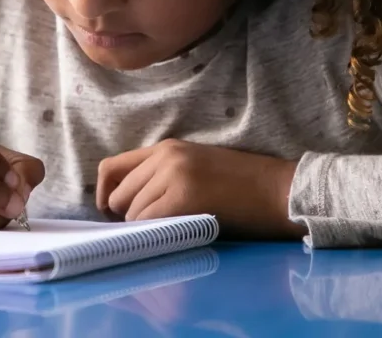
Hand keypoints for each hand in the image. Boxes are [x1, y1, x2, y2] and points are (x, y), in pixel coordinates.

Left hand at [96, 139, 304, 238]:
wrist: (276, 189)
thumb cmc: (241, 184)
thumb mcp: (194, 167)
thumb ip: (161, 176)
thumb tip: (124, 204)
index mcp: (167, 147)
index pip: (112, 167)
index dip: (104, 193)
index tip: (110, 212)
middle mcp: (165, 157)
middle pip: (118, 195)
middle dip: (126, 217)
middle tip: (149, 229)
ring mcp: (173, 176)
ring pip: (131, 213)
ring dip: (144, 229)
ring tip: (172, 230)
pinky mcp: (183, 198)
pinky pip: (148, 222)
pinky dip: (154, 235)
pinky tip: (174, 235)